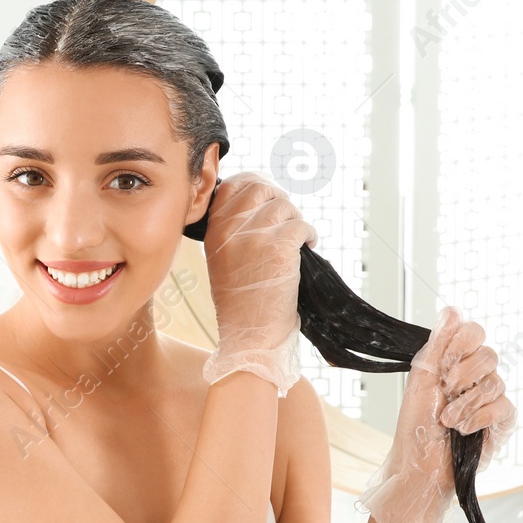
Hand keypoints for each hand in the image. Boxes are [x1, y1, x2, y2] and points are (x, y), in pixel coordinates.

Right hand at [200, 171, 318, 395]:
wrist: (250, 337)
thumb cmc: (241, 305)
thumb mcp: (223, 261)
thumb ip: (233, 231)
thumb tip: (261, 203)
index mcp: (214, 232)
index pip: (232, 186)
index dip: (256, 185)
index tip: (269, 198)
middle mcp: (230, 230)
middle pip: (261, 188)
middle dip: (279, 200)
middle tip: (287, 220)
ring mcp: (254, 237)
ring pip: (284, 206)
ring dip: (296, 221)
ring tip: (296, 241)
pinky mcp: (279, 247)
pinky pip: (302, 225)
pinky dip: (309, 235)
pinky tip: (308, 248)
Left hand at [354, 307, 515, 522]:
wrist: (420, 465)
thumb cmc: (415, 426)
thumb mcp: (421, 379)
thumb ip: (438, 344)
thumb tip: (452, 309)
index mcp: (455, 361)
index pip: (474, 331)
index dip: (462, 342)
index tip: (444, 362)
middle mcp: (476, 376)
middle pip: (489, 354)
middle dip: (462, 374)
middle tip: (445, 391)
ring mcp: (491, 399)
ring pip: (496, 382)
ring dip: (465, 402)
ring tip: (447, 420)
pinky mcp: (502, 422)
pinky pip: (504, 407)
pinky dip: (479, 418)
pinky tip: (463, 430)